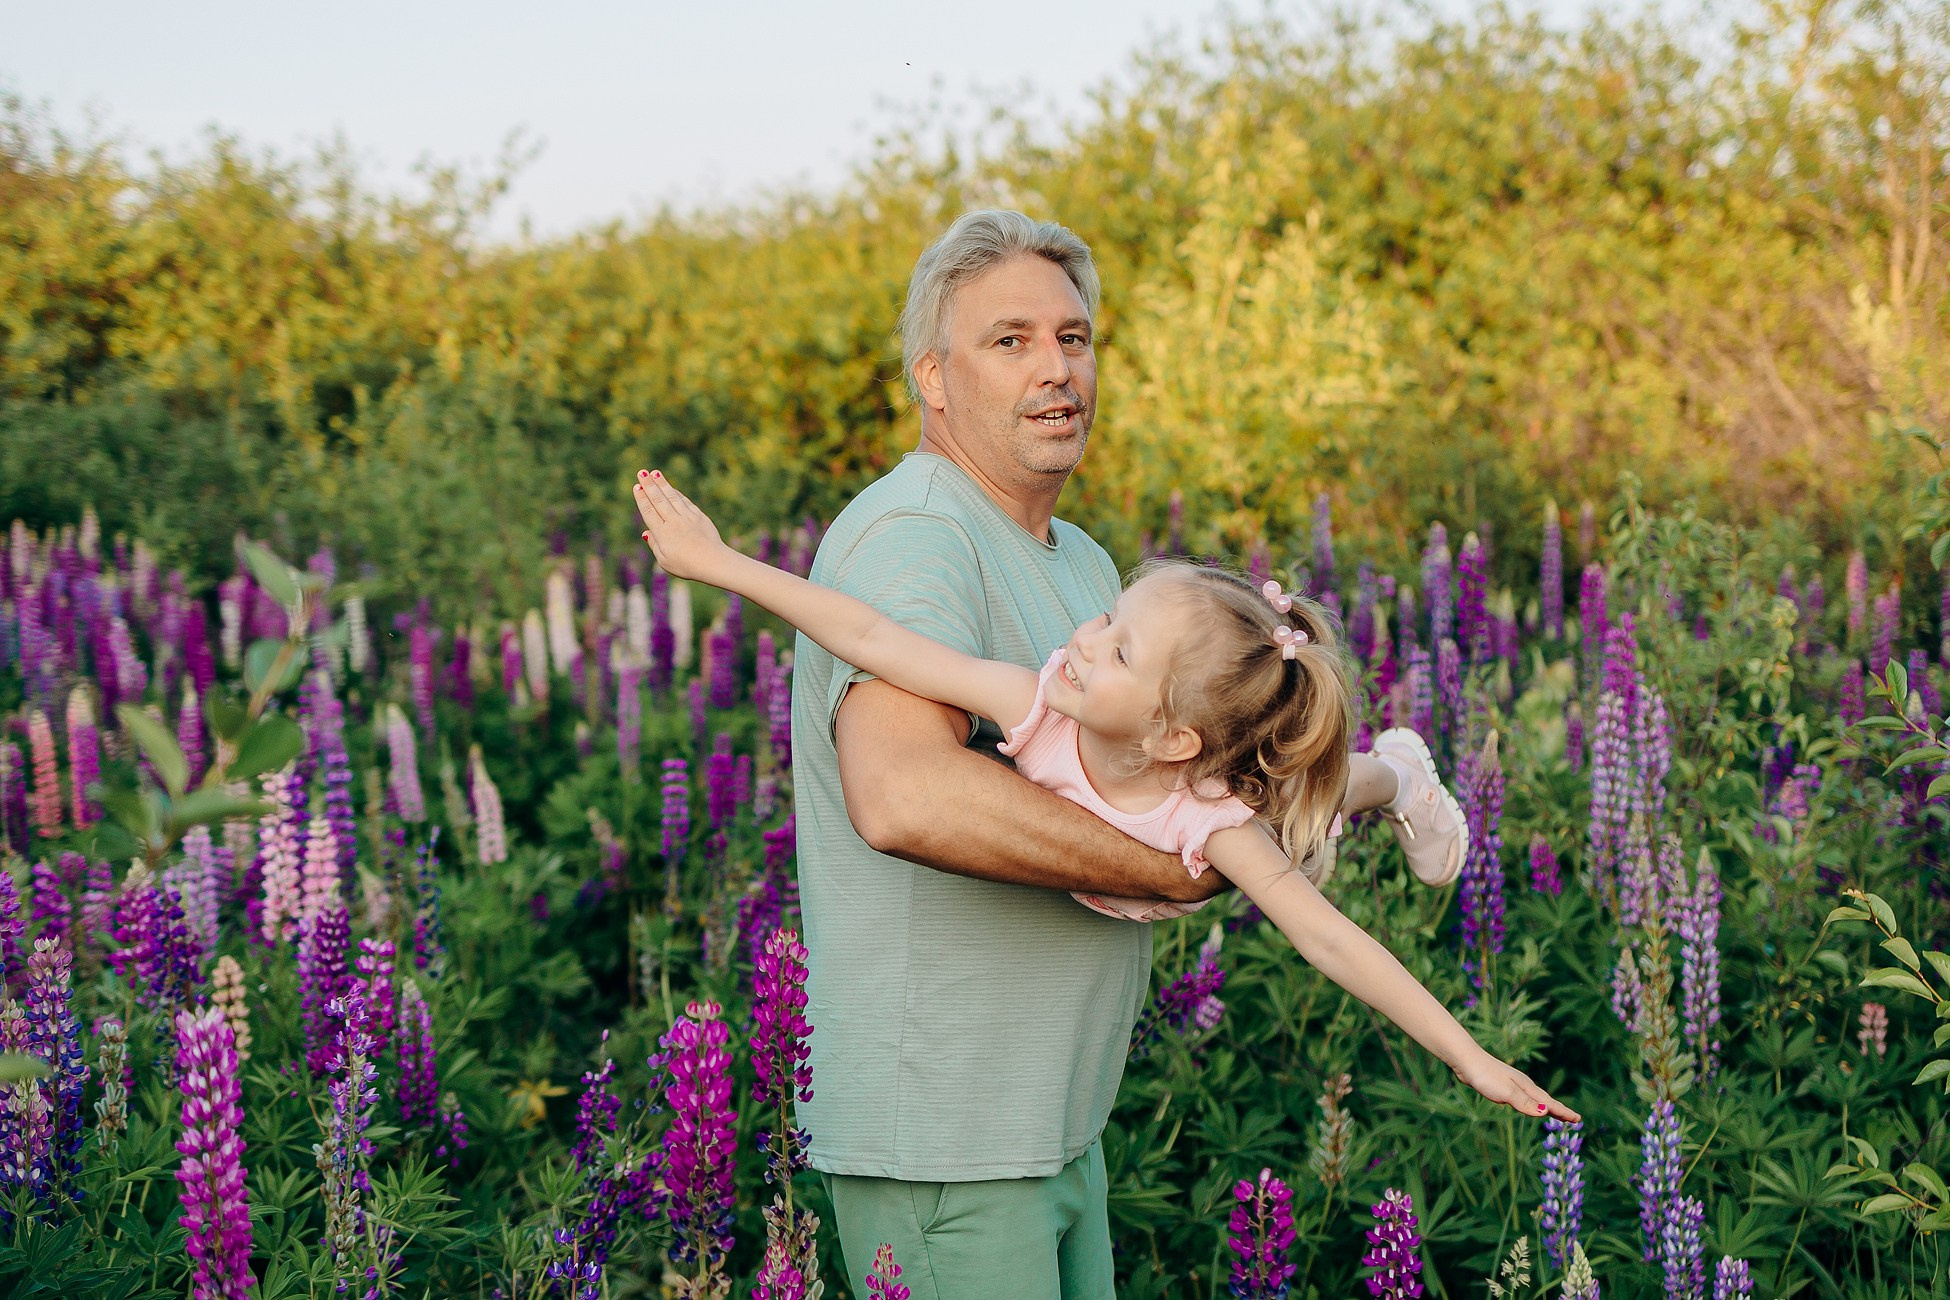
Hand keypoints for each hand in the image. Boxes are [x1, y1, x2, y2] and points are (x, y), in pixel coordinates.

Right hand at [632, 470, 731, 581]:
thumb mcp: (664, 561)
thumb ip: (654, 544)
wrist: (713, 562)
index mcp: (662, 534)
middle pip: (659, 500)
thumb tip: (645, 532)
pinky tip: (671, 488)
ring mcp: (687, 518)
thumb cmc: (686, 566)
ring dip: (662, 484)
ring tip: (654, 473)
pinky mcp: (699, 517)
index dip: (642, 499)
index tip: (637, 487)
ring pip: (672, 497)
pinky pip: (685, 502)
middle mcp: (674, 522)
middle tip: (641, 472)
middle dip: (649, 485)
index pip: (649, 512)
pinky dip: (677, 494)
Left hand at [1454, 1052, 1579, 1122]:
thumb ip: (1524, 1102)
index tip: (1578, 1119)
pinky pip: (1523, 1098)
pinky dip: (1531, 1104)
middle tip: (1574, 1119)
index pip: (1550, 1103)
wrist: (1466, 1061)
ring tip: (1554, 1113)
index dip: (1564, 1112)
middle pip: (1545, 1100)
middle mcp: (1523, 1085)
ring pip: (1535, 1098)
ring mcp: (1513, 1084)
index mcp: (1527, 1087)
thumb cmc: (1486, 1076)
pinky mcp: (1502, 1086)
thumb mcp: (1506, 1093)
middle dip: (1559, 1110)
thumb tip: (1545, 1112)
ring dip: (1546, 1107)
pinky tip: (1527, 1104)